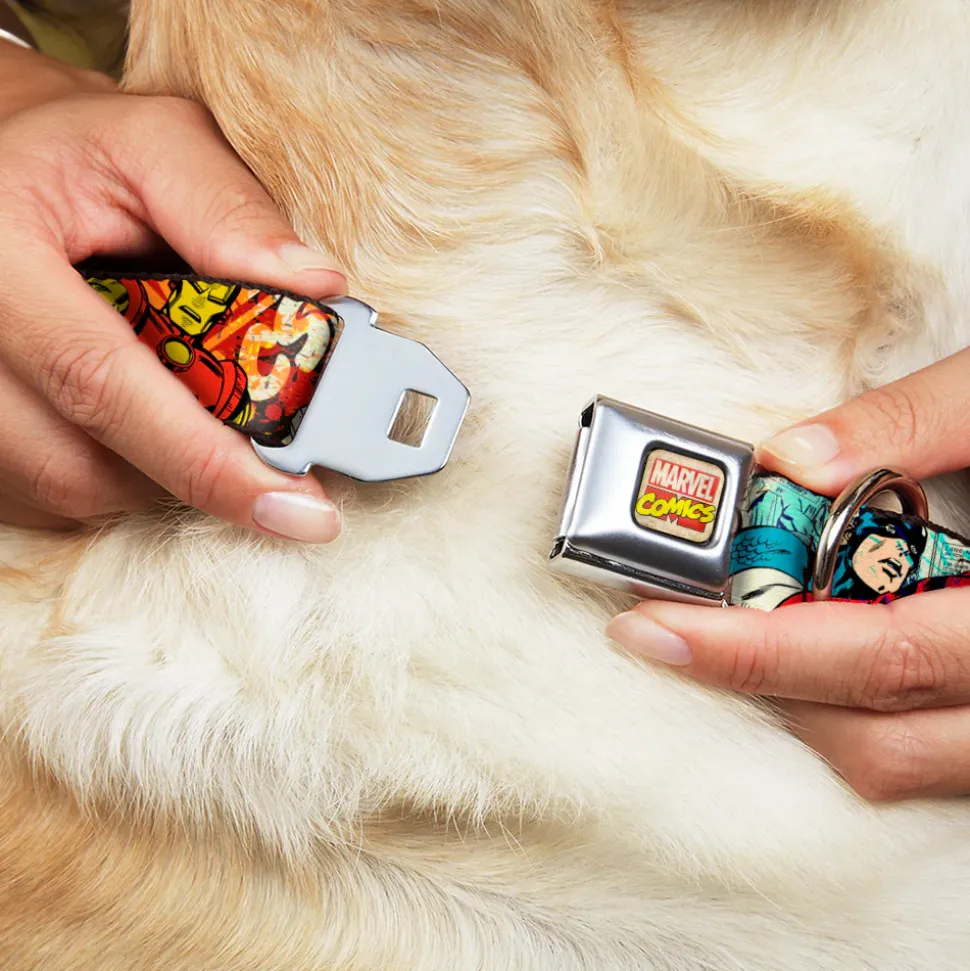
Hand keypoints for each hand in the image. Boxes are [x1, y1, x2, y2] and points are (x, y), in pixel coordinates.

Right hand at [0, 44, 346, 540]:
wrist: (2, 173)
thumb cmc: (79, 155)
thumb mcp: (154, 145)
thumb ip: (229, 210)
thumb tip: (318, 288)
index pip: (100, 382)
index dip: (205, 460)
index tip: (298, 508)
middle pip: (82, 464)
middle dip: (200, 479)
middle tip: (286, 480)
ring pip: (71, 490)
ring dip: (164, 478)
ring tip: (213, 426)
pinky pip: (52, 494)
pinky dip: (125, 477)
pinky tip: (156, 431)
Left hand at [608, 348, 969, 800]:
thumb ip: (914, 421)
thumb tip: (791, 458)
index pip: (878, 654)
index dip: (754, 650)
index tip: (650, 623)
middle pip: (878, 734)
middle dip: (755, 684)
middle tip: (663, 628)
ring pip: (903, 763)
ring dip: (803, 709)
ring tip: (729, 639)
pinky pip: (933, 756)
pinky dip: (859, 717)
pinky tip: (812, 658)